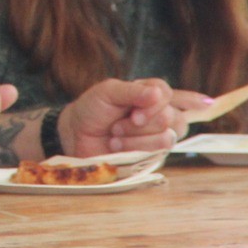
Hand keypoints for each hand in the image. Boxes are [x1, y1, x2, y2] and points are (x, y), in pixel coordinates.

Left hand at [56, 78, 192, 155]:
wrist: (76, 136)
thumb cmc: (93, 109)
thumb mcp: (109, 91)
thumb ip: (134, 91)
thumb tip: (158, 94)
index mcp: (150, 94)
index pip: (167, 94)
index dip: (154, 104)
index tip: (133, 111)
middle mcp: (158, 115)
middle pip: (171, 117)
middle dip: (141, 123)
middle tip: (118, 123)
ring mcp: (157, 137)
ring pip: (167, 138)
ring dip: (136, 138)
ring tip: (115, 135)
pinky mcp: (153, 156)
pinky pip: (158, 154)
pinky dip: (134, 149)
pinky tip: (117, 147)